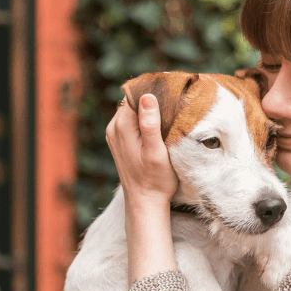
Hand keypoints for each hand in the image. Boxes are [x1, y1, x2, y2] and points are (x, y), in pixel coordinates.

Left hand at [106, 94, 178, 282]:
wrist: (145, 202)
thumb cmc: (155, 180)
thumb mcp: (156, 152)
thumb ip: (150, 124)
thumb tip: (147, 97)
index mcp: (122, 126)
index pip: (136, 94)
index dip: (154, 89)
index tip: (173, 89)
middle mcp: (114, 127)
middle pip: (134, 100)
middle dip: (153, 97)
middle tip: (176, 98)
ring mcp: (115, 134)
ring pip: (133, 109)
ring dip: (150, 108)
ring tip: (170, 110)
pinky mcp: (120, 140)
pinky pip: (132, 120)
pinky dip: (145, 118)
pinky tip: (160, 124)